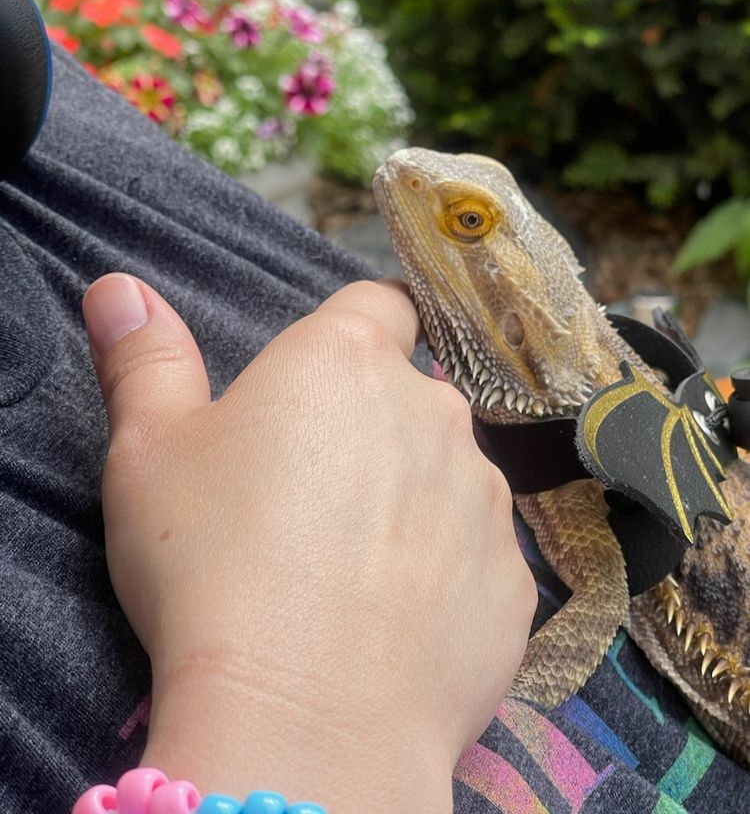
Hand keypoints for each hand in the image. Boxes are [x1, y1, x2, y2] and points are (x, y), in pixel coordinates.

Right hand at [83, 274, 535, 812]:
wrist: (303, 716)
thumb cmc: (211, 562)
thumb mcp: (150, 450)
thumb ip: (147, 359)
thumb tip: (121, 291)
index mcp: (347, 360)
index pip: (380, 303)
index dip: (358, 330)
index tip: (326, 379)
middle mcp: (433, 412)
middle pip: (412, 398)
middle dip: (373, 429)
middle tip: (309, 499)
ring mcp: (484, 497)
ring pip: (448, 479)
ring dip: (412, 503)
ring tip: (347, 572)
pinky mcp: (512, 580)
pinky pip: (476, 559)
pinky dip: (444, 577)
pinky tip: (391, 624)